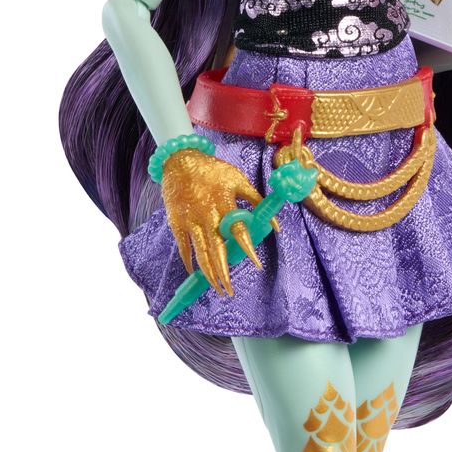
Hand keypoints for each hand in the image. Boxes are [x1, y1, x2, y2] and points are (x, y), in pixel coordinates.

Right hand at [161, 148, 263, 296]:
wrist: (180, 160)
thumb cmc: (214, 170)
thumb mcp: (238, 179)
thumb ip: (257, 201)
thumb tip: (275, 225)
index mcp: (224, 201)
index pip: (238, 230)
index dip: (248, 248)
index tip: (257, 264)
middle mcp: (206, 213)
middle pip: (216, 249)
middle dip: (223, 272)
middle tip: (229, 290)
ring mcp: (190, 219)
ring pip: (200, 253)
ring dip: (208, 273)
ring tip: (217, 288)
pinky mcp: (176, 222)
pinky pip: (183, 247)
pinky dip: (189, 261)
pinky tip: (196, 272)